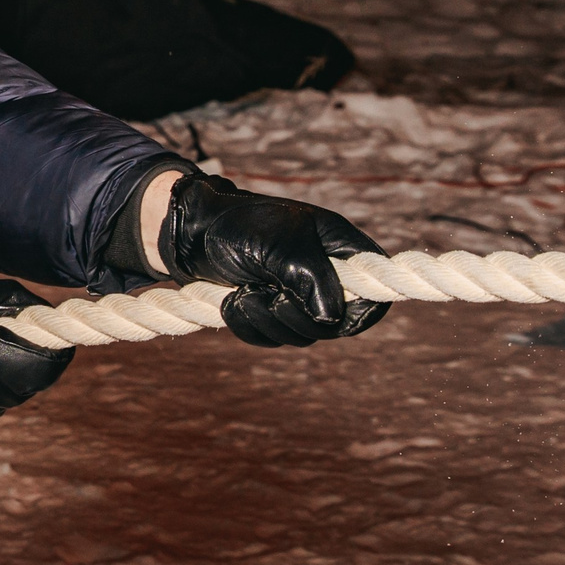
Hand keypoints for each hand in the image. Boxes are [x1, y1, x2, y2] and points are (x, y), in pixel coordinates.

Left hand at [156, 173, 389, 346]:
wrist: (192, 231)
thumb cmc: (241, 226)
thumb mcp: (282, 246)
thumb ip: (313, 280)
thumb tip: (332, 319)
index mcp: (340, 250)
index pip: (373, 294)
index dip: (358, 312)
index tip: (328, 314)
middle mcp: (324, 275)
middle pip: (335, 326)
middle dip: (296, 316)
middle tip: (271, 294)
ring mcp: (296, 296)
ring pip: (300, 336)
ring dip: (266, 319)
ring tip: (244, 290)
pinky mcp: (268, 312)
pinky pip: (270, 339)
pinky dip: (247, 325)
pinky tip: (232, 299)